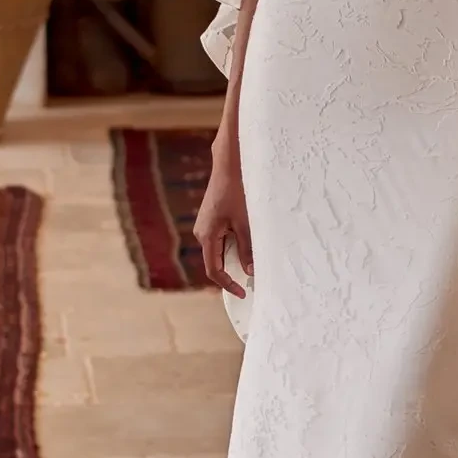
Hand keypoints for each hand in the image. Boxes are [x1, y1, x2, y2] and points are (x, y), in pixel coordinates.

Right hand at [194, 141, 252, 297]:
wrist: (230, 163)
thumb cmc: (237, 190)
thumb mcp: (245, 222)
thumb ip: (247, 248)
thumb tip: (250, 270)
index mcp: (207, 236)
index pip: (214, 270)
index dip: (228, 284)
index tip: (242, 294)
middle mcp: (203, 232)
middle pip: (216, 261)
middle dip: (233, 273)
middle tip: (252, 282)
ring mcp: (207, 225)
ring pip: (221, 250)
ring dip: (236, 258)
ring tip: (255, 262)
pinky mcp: (214, 218)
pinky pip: (223, 239)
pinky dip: (235, 246)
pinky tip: (250, 244)